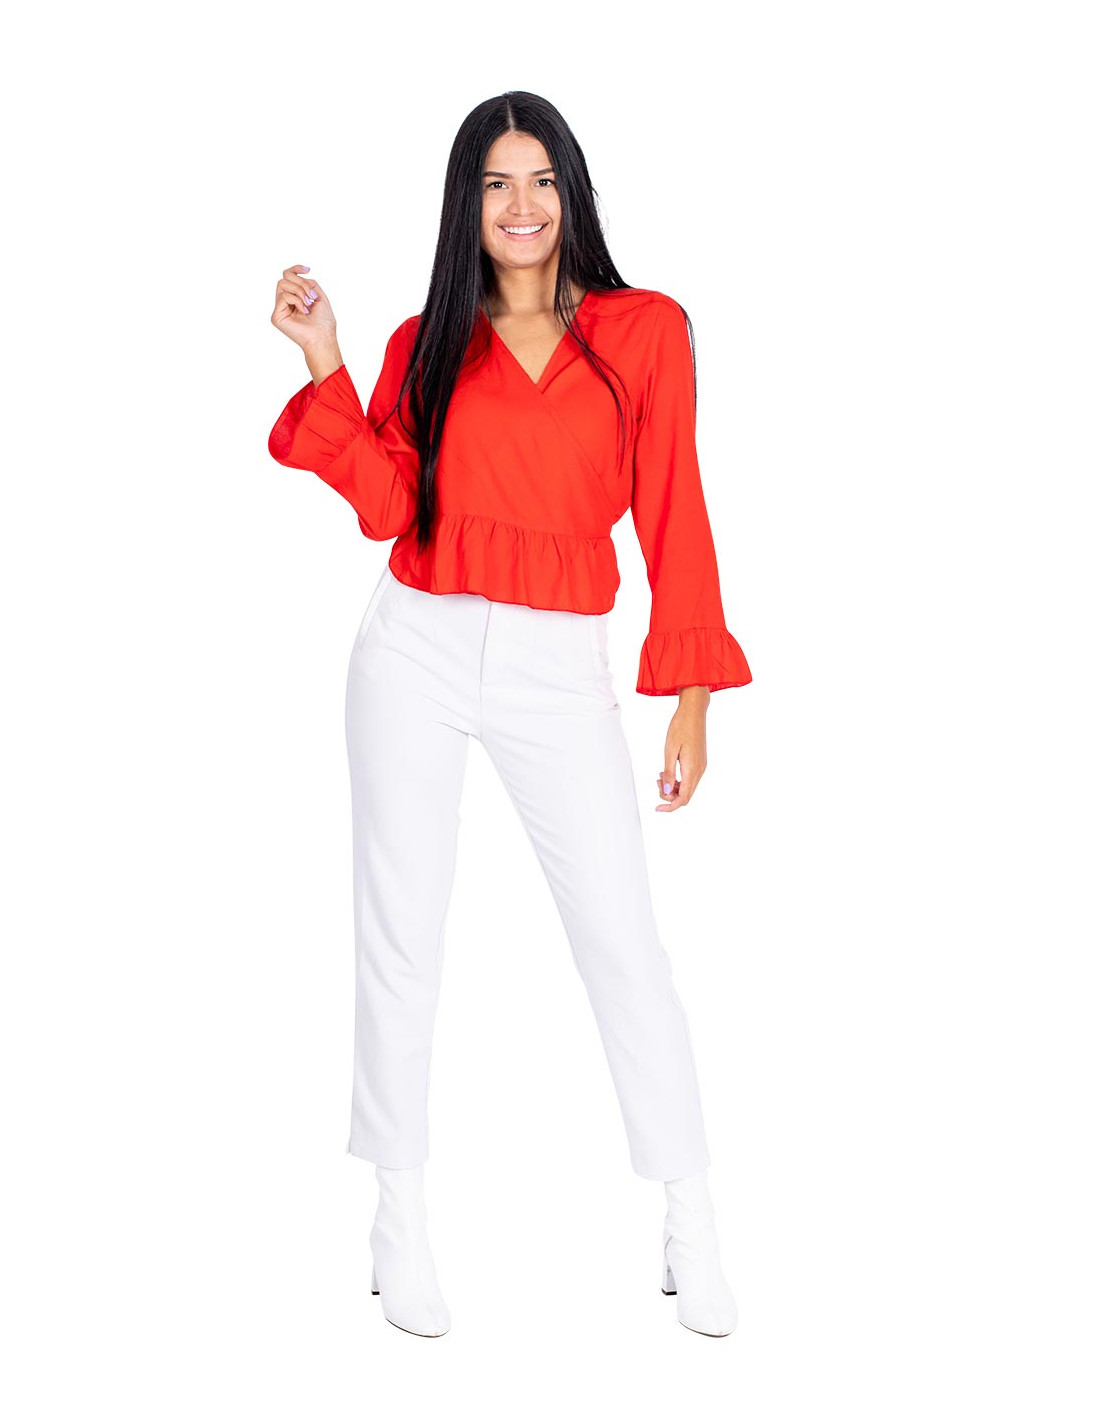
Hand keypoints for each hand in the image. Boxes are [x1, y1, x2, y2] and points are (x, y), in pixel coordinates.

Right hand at [271, 264, 336, 350]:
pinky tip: (304, 311)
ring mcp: (280, 309)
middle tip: (312, 296)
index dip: (296, 269)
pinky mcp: (276, 316)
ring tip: (308, 304)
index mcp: (295, 297)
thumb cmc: (324, 321)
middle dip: (301, 283)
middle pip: (286, 277)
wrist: (323, 337)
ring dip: (299, 291)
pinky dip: (297, 301)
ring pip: (282, 284)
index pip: (289, 277)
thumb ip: (308, 282)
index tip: (307, 269)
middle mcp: (286, 302)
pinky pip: (283, 296)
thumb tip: (298, 276)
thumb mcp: (319, 296)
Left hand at [655, 690, 708, 811]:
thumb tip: (665, 791)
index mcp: (692, 769)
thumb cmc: (681, 727)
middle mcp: (699, 771)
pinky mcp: (700, 761)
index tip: (657, 808)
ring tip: (660, 774)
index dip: (669, 807)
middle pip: (686, 796)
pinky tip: (668, 770)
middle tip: (656, 782)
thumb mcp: (670, 750)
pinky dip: (678, 779)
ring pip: (688, 787)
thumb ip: (668, 773)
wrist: (694, 712)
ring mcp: (701, 766)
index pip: (683, 799)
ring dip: (673, 787)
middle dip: (669, 795)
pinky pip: (690, 778)